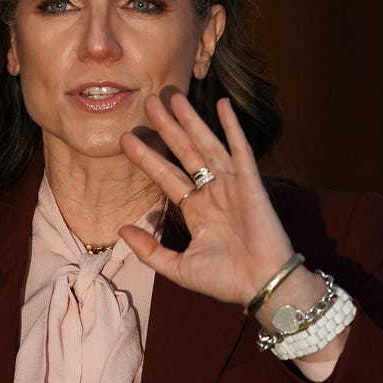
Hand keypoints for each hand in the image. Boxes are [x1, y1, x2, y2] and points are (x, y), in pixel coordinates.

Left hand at [118, 93, 295, 305]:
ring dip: (192, 120)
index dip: (147, 156)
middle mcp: (212, 193)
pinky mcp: (251, 184)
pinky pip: (240, 150)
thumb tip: (121, 230)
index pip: (165, 176)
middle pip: (184, 152)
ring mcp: (232, 186)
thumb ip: (149, 250)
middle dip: (166, 128)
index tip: (125, 138)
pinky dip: (232, 127)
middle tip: (149, 102)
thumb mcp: (177, 267)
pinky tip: (222, 105)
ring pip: (207, 145)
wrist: (261, 286)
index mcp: (196, 210)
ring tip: (174, 96)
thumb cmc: (224, 280)